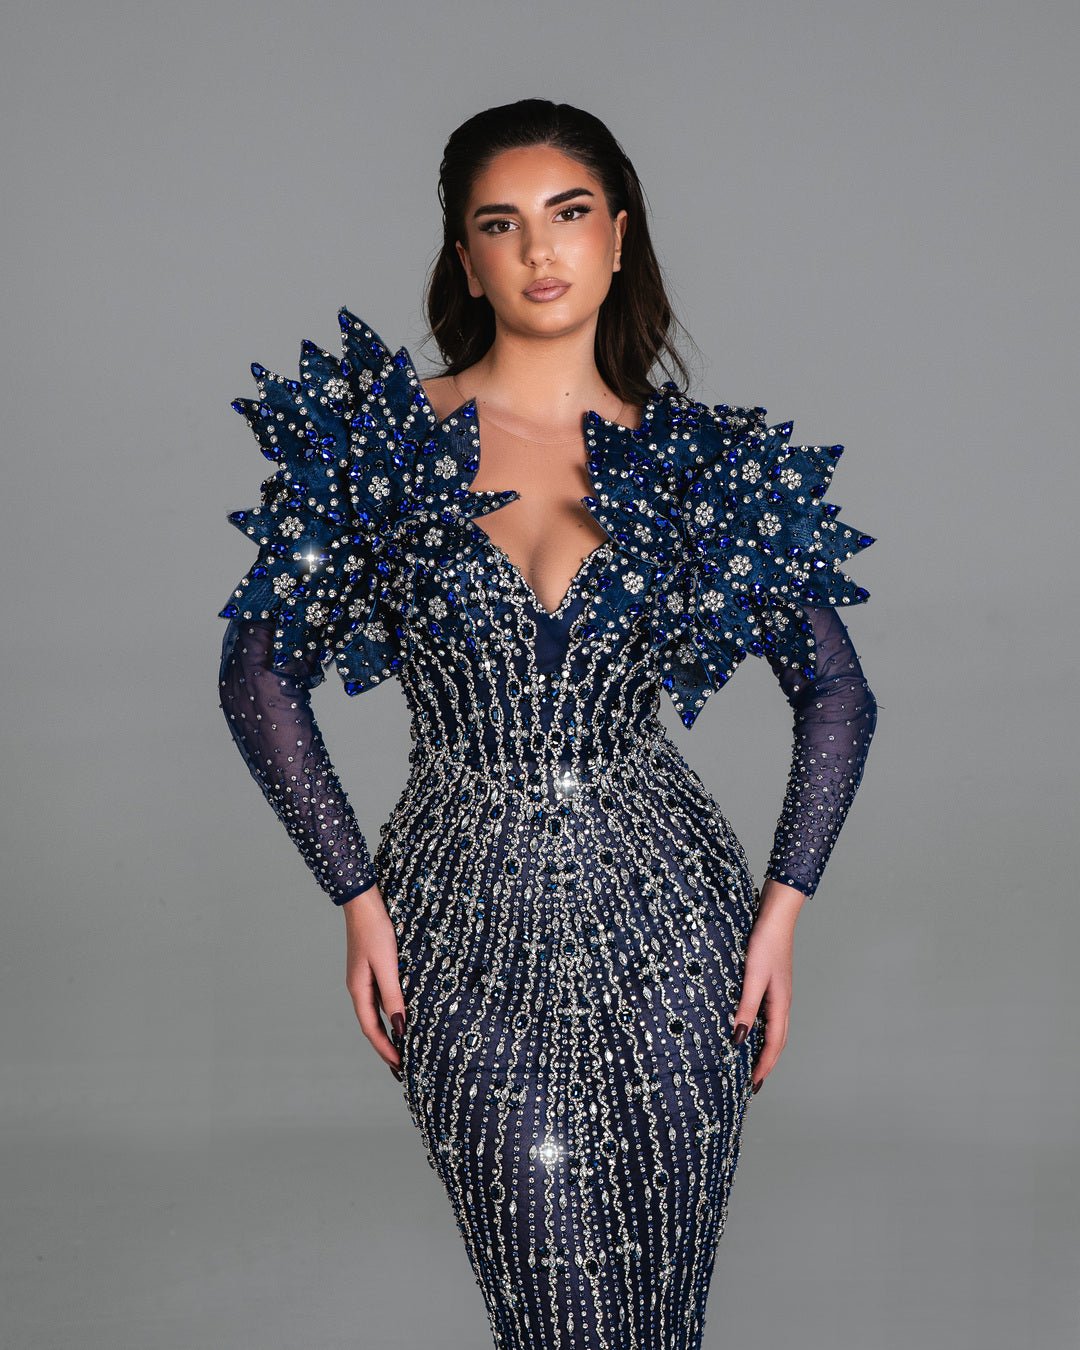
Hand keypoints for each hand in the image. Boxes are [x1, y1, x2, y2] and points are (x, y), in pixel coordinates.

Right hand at [342, 883, 406, 1079]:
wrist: (364, 901)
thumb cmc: (375, 930)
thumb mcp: (387, 964)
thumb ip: (393, 995)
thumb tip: (400, 1027)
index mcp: (358, 990)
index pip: (372, 1029)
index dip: (385, 1050)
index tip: (400, 1068)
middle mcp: (358, 987)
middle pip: (372, 1025)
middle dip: (386, 1047)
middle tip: (401, 1068)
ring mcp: (364, 978)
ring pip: (375, 1013)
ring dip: (388, 1032)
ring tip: (403, 1048)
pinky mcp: (372, 968)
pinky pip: (380, 999)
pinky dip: (389, 1013)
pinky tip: (400, 1015)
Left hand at [729, 879, 805, 1092]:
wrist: (775, 915)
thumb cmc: (764, 944)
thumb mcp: (752, 978)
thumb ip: (746, 1008)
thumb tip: (737, 1040)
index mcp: (780, 1004)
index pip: (773, 1045)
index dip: (764, 1066)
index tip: (754, 1087)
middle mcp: (782, 1002)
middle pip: (776, 1041)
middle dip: (766, 1063)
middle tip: (753, 1082)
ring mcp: (777, 992)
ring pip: (773, 1028)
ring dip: (763, 1048)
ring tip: (750, 1061)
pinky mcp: (770, 982)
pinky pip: (767, 1014)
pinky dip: (760, 1028)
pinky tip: (748, 1026)